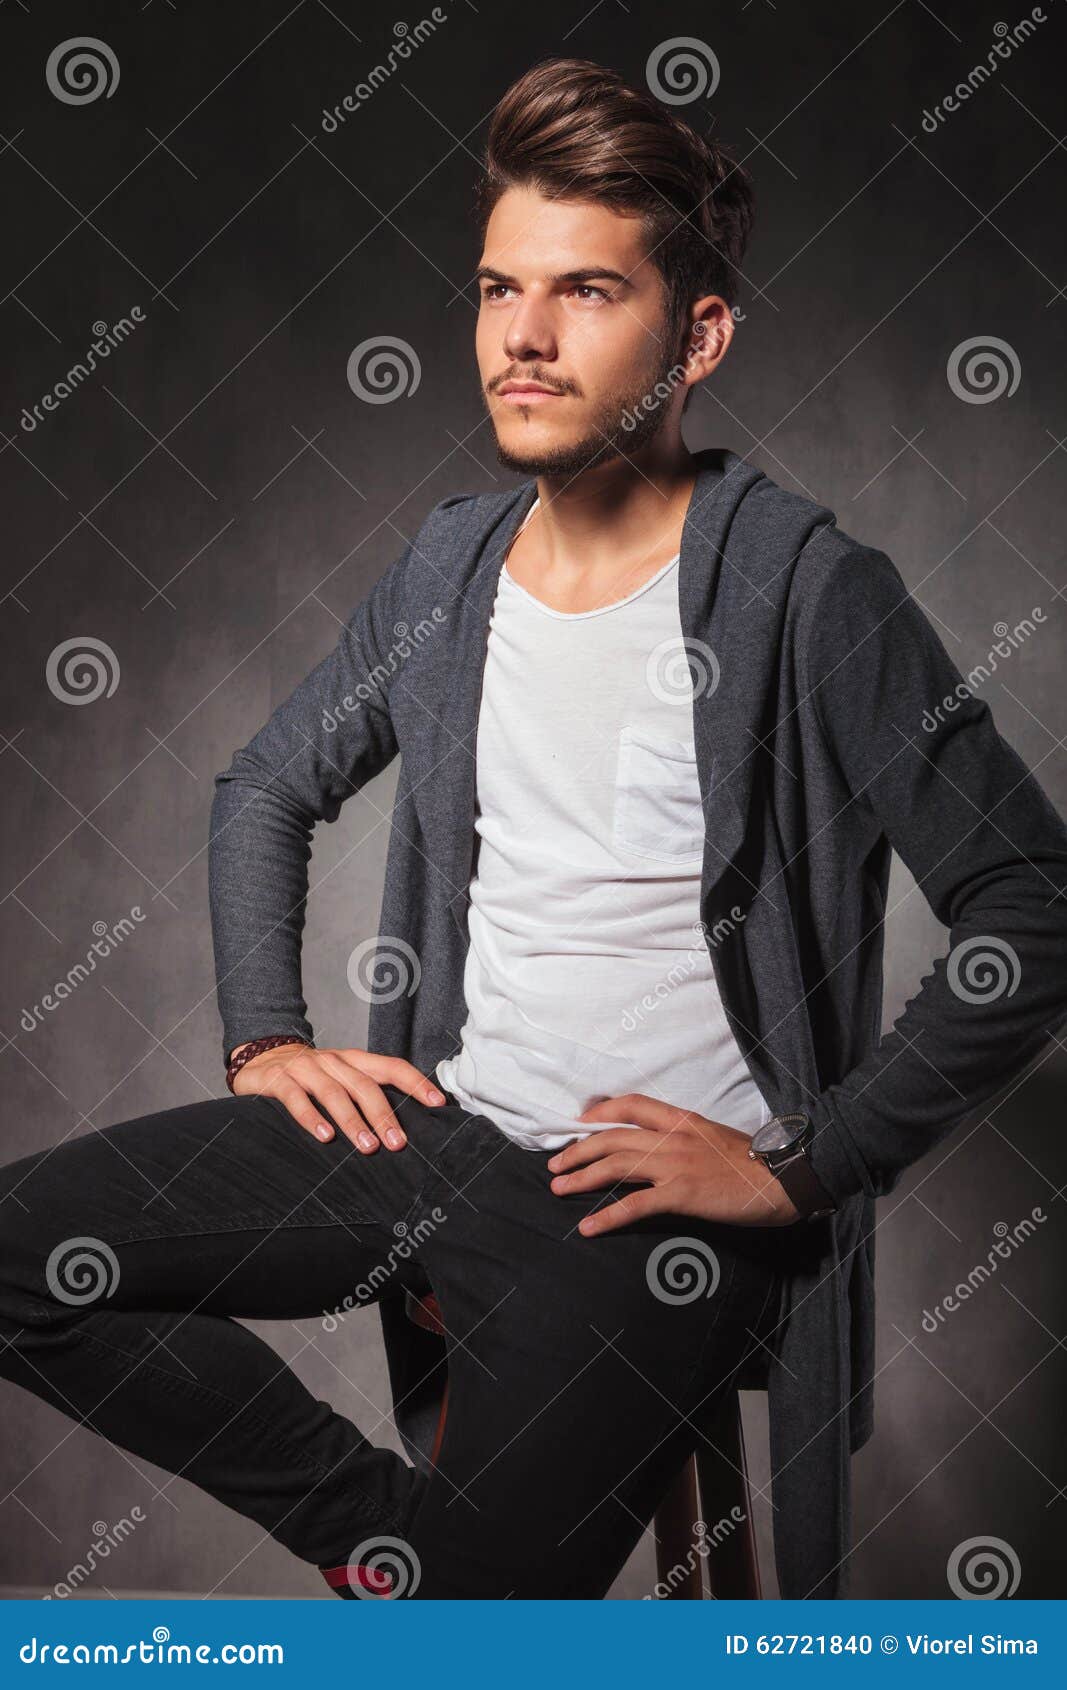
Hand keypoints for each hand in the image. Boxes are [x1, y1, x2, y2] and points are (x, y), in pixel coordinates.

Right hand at [231, 1043, 445, 1151]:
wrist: (259, 1057)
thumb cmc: (310, 1077)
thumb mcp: (340, 1078)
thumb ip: (365, 1093)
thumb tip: (403, 1125)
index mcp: (353, 1061)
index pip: (391, 1067)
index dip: (416, 1082)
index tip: (437, 1103)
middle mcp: (332, 1062)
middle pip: (364, 1086)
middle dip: (383, 1115)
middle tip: (398, 1143)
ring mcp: (305, 1069)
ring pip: (334, 1093)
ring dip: (353, 1122)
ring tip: (368, 1148)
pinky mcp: (278, 1080)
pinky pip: (296, 1099)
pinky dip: (311, 1118)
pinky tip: (324, 1136)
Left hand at [545, 1092, 800, 1235]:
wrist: (785, 1178)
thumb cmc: (755, 1162)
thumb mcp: (715, 1137)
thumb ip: (686, 1138)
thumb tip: (660, 1147)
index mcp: (683, 1119)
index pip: (632, 1105)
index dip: (601, 1112)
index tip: (580, 1123)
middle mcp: (673, 1137)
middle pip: (613, 1136)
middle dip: (578, 1150)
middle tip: (556, 1165)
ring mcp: (676, 1165)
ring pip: (615, 1165)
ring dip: (581, 1178)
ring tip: (559, 1190)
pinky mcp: (681, 1194)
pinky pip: (635, 1205)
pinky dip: (607, 1216)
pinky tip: (588, 1227)